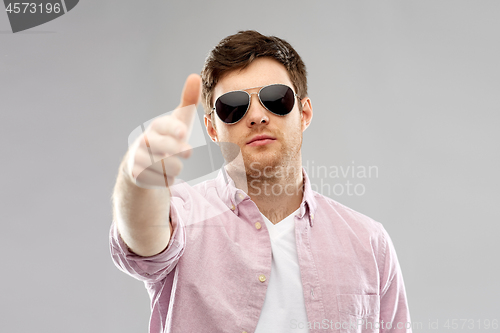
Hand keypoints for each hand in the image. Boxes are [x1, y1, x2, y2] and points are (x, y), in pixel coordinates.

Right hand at [124, 74, 200, 188]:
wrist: (142, 162)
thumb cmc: (167, 137)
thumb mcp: (179, 121)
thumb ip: (188, 101)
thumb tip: (195, 75)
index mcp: (157, 127)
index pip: (164, 126)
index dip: (173, 129)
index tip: (183, 133)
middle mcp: (145, 140)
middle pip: (164, 147)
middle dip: (177, 150)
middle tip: (188, 152)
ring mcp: (138, 158)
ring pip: (165, 166)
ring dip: (174, 168)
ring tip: (172, 164)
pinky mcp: (136, 175)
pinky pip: (159, 180)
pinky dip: (166, 180)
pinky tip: (163, 174)